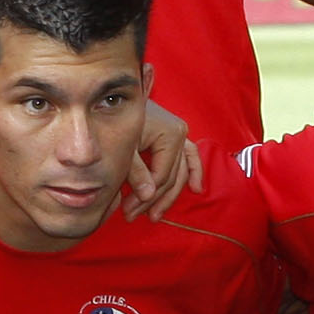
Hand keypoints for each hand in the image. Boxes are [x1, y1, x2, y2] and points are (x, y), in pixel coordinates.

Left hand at [124, 101, 198, 216]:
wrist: (117, 97)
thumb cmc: (118, 118)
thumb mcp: (125, 147)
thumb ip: (136, 171)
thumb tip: (148, 196)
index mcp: (170, 134)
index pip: (161, 175)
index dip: (146, 197)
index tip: (130, 211)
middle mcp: (180, 132)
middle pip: (170, 176)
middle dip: (154, 200)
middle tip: (135, 216)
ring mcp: (180, 133)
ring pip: (180, 171)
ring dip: (170, 195)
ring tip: (156, 214)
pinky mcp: (177, 134)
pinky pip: (190, 155)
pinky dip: (194, 171)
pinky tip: (196, 189)